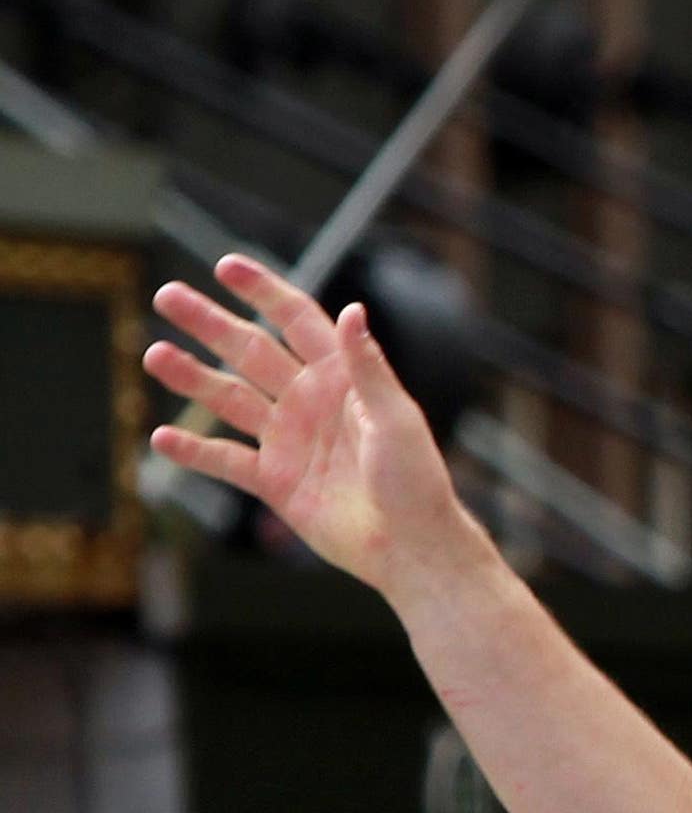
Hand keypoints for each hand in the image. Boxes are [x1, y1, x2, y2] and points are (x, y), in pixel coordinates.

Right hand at [142, 256, 488, 599]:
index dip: (264, 292)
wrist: (410, 546)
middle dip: (210, 323)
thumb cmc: (417, 480)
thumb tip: (353, 309)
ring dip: (191, 378)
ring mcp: (289, 439)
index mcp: (343, 378)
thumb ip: (368, 366)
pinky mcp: (275, 481)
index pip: (298, 322)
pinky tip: (161, 437)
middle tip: (168, 296)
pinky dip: (194, 451)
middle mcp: (311, 401)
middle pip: (251, 352)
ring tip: (154, 355)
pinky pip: (226, 460)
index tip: (226, 266)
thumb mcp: (395, 418)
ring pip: (230, 399)